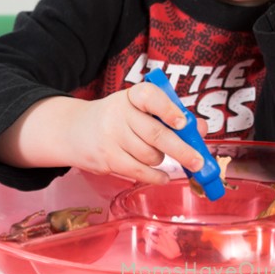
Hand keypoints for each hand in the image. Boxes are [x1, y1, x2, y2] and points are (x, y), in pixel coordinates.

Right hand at [68, 83, 207, 183]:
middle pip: (156, 134)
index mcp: (132, 96)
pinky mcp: (107, 159)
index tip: (183, 122)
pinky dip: (155, 177)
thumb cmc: (119, 118)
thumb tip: (200, 128)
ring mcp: (112, 137)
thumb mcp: (141, 109)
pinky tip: (163, 177)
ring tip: (158, 155)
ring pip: (149, 155)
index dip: (168, 109)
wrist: (74, 129)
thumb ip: (171, 115)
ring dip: (162, 159)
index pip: (150, 97)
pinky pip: (138, 171)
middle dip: (182, 149)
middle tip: (199, 162)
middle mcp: (120, 114)